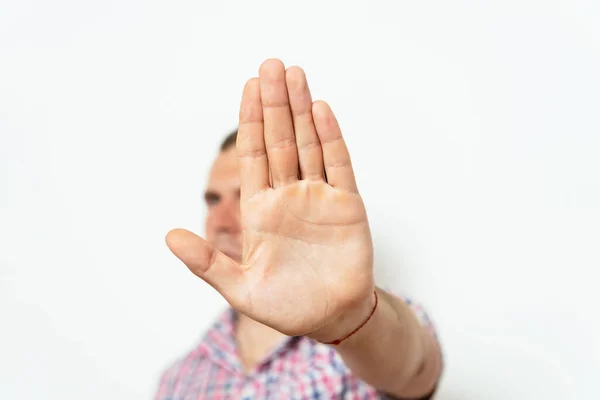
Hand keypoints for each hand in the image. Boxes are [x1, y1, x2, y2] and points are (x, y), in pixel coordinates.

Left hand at [166, 59, 374, 339]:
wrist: (331, 319)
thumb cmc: (285, 305)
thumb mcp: (239, 289)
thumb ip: (206, 263)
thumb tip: (168, 236)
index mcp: (260, 209)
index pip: (253, 155)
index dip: (250, 120)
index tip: (249, 86)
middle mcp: (288, 196)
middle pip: (280, 140)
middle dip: (275, 103)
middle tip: (272, 65)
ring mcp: (318, 197)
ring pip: (309, 144)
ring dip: (302, 110)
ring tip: (296, 75)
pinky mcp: (347, 205)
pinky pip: (339, 165)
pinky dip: (332, 138)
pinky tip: (322, 111)